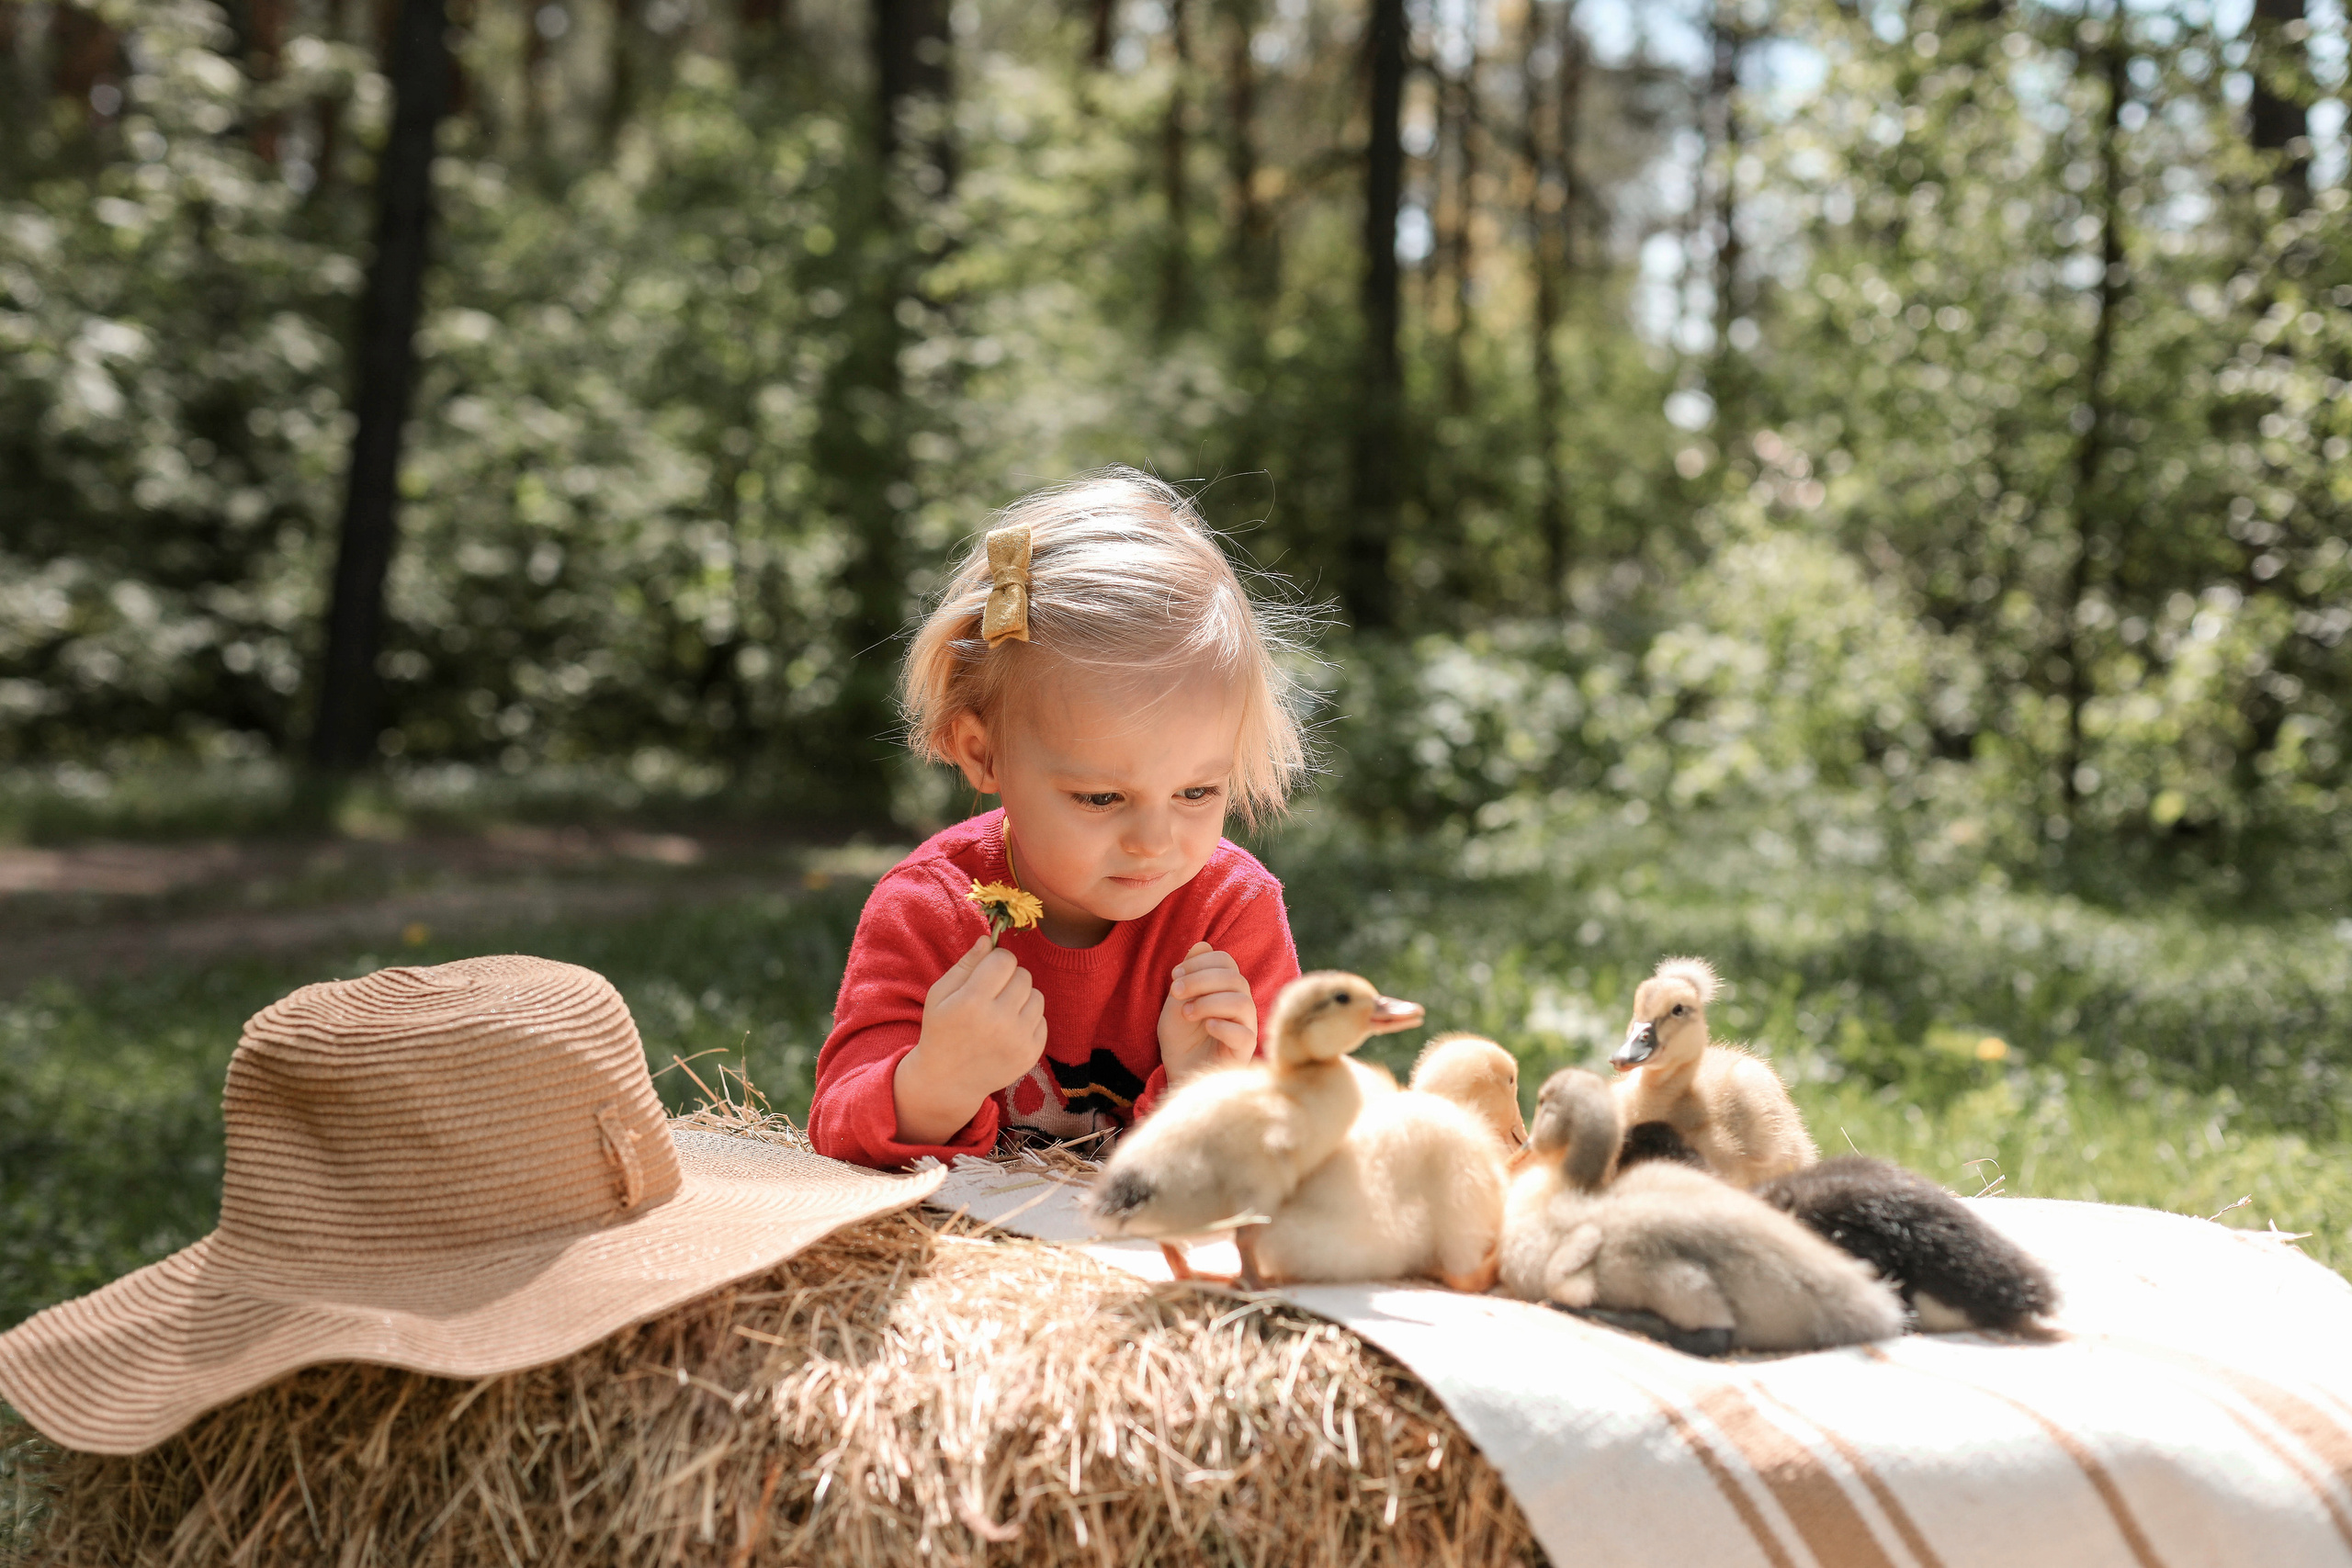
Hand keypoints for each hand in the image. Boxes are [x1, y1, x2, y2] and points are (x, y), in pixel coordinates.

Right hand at [893, 936, 1047, 1144]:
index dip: (997, 960)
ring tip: (1001, 1011)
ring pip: (1037, 995)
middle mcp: (999, 1021)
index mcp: (972, 1002)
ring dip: (1022, 997)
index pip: (1005, 959)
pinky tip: (1009, 1029)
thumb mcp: (940, 994)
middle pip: (1024, 975)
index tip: (988, 971)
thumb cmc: (941, 1030)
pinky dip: (1028, 1019)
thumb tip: (989, 939)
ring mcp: (1018, 1040)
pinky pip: (1043, 1019)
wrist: (948, 1080)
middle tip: (992, 994)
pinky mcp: (1031, 1054)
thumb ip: (966, 965)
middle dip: (1009, 978)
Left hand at [1158, 941, 1256, 1084]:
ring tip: (1186, 1013)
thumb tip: (1202, 944)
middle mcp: (1240, 1005)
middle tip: (1175, 991)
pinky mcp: (1244, 1052)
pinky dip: (1223, 1026)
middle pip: (1234, 979)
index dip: (1200, 963)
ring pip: (1242, 1003)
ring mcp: (1245, 1028)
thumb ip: (1189, 976)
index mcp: (1226, 989)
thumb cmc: (1180, 1038)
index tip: (1175, 975)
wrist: (1178, 1073)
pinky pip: (1244, 1035)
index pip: (1226, 962)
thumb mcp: (1177, 1003)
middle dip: (1200, 980)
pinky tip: (1206, 1027)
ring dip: (1210, 1002)